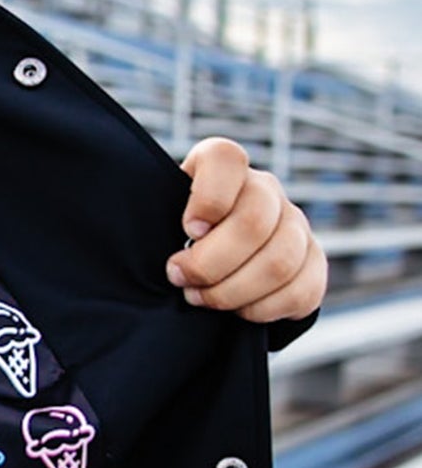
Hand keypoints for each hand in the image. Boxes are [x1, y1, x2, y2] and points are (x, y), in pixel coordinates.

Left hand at [167, 136, 326, 323]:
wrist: (215, 258)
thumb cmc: (175, 235)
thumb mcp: (158, 217)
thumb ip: (154, 219)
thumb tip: (159, 254)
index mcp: (223, 168)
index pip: (226, 158)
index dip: (208, 198)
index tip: (186, 230)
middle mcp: (265, 189)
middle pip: (253, 223)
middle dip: (209, 263)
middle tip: (179, 278)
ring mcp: (296, 224)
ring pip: (279, 262)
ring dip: (231, 292)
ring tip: (200, 298)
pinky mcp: (314, 262)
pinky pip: (302, 290)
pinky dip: (262, 309)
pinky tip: (236, 309)